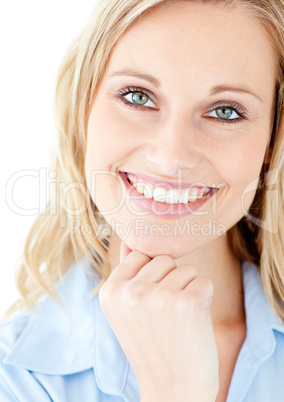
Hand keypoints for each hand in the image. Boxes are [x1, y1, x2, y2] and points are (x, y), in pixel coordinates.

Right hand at [99, 242, 218, 401]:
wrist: (172, 389)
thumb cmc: (152, 345)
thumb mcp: (127, 309)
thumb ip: (128, 272)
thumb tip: (129, 239)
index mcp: (110, 291)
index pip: (140, 255)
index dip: (152, 278)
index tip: (150, 305)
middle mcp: (130, 292)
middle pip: (164, 260)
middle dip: (171, 282)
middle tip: (164, 316)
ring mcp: (159, 297)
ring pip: (186, 270)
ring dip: (187, 291)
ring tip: (177, 322)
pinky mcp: (188, 303)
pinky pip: (204, 282)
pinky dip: (203, 300)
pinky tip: (192, 324)